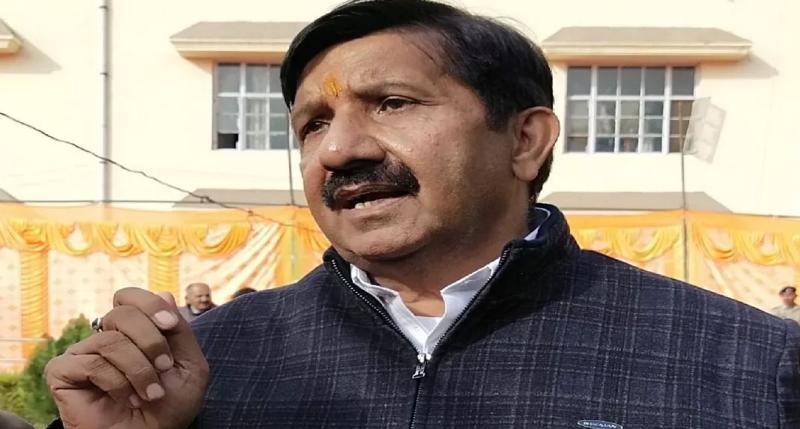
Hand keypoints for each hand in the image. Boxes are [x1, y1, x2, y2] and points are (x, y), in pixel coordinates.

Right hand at [45, 288, 208, 428]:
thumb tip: (164, 293)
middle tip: (164, 367)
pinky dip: (116, 382)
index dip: (149, 305)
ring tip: (150, 394)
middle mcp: (105, 338)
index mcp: (132, 332)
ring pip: (110, 340)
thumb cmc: (169, 408)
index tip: (171, 324)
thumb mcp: (189, 366)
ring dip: (139, 369)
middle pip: (122, 313)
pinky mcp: (62, 373)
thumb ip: (180, 331)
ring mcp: (83, 354)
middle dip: (151, 341)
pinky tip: (126, 399)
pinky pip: (91, 363)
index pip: (129, 298)